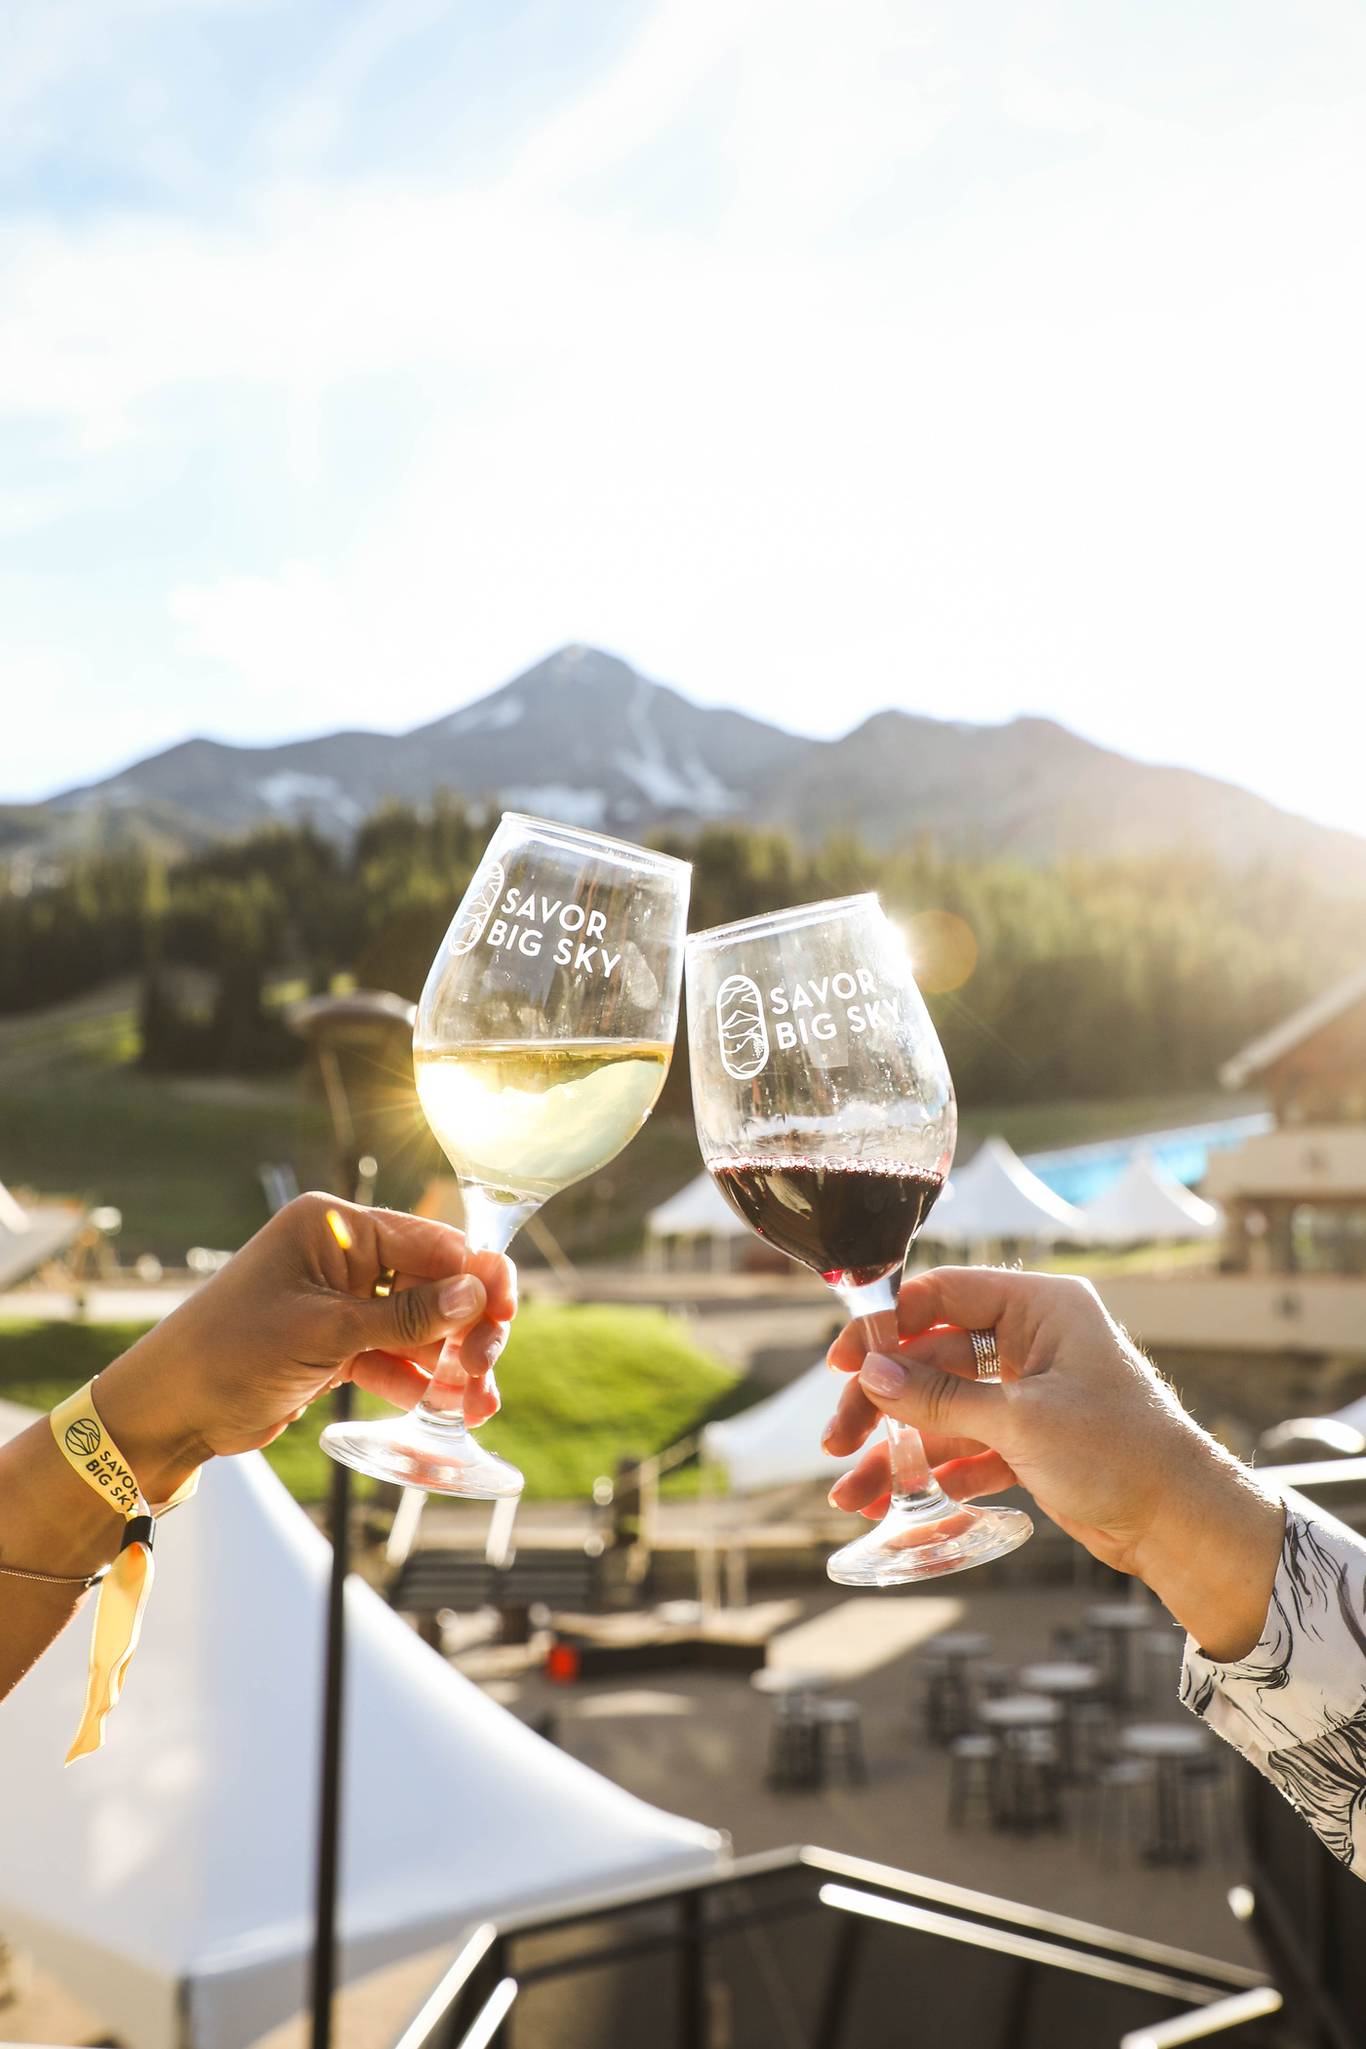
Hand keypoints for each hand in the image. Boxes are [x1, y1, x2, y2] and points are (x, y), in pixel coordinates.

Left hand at [95, 1193, 516, 1497]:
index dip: (476, 1277)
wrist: (168, 1411)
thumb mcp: (325, 1332)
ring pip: (418, 1326)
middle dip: (465, 1329)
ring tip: (477, 1406)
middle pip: (432, 1285)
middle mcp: (343, 1257)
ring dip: (449, 1364)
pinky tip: (447, 1409)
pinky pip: (393, 1356)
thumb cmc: (230, 1352)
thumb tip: (474, 1295)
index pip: (429, 1241)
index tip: (507, 1314)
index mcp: (336, 1227)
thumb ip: (405, 1317)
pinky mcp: (335, 1346)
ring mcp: (340, 1303)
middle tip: (483, 1373)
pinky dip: (419, 1381)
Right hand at [823, 1266, 1283, 1658]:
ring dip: (898, 1450)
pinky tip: (902, 1500)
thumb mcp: (1021, 1421)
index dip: (886, 1326)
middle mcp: (1033, 1340)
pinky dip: (936, 1472)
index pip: (943, 1296)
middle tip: (836, 1441)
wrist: (1183, 1525)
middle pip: (932, 1358)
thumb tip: (870, 1373)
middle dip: (882, 1403)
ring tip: (852, 1496)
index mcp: (1040, 1307)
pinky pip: (968, 1446)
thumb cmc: (1120, 1453)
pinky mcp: (1033, 1440)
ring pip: (944, 1409)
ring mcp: (1031, 1391)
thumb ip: (940, 1397)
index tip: (839, 1363)